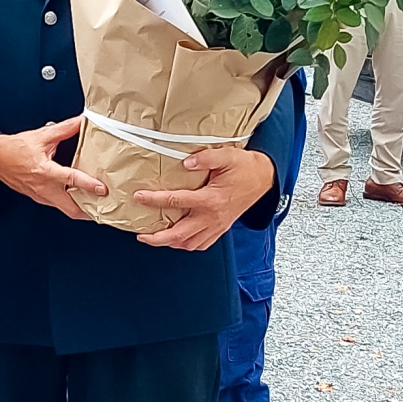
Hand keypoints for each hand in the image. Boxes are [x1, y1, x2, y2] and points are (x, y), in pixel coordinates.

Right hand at [0, 116, 102, 221]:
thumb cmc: (14, 149)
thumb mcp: (42, 136)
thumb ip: (65, 129)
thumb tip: (82, 121)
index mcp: (45, 172)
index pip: (71, 180)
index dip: (88, 185)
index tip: (102, 188)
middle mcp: (44, 188)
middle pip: (71, 209)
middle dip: (91, 211)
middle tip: (108, 206)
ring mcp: (42, 196)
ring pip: (67, 209)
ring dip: (83, 209)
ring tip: (101, 204)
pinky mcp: (40, 198)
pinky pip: (60, 205)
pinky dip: (73, 204)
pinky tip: (82, 198)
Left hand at [136, 144, 277, 250]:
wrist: (264, 179)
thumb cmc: (244, 168)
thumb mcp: (226, 156)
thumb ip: (205, 158)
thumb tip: (186, 162)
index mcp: (211, 199)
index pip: (176, 201)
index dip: (154, 200)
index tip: (139, 197)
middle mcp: (212, 217)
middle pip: (180, 235)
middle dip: (157, 238)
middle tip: (141, 235)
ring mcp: (217, 225)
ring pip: (190, 244)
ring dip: (171, 244)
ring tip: (155, 239)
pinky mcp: (221, 228)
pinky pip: (202, 244)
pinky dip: (187, 246)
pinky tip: (177, 241)